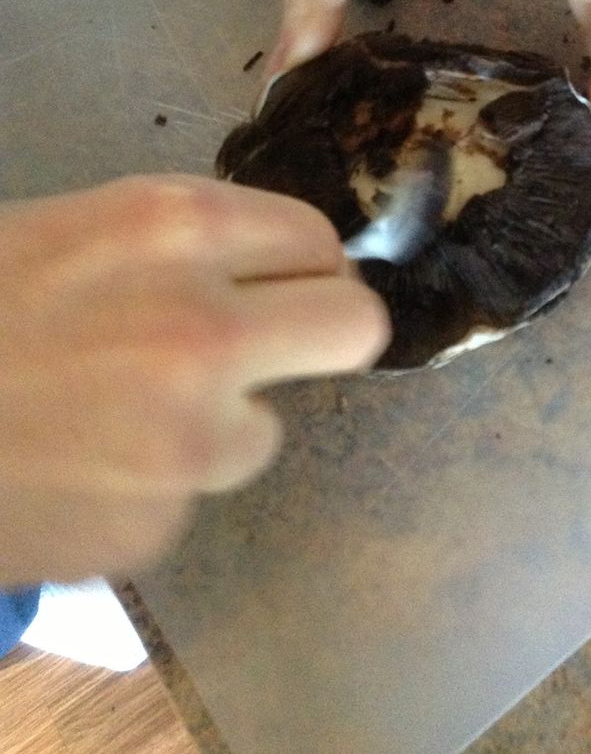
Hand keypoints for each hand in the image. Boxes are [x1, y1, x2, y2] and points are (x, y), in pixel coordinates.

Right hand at [0, 176, 388, 583]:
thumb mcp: (71, 231)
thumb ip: (181, 247)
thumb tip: (271, 267)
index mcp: (174, 228)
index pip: (318, 239)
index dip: (298, 265)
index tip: (277, 282)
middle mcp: (204, 330)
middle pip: (355, 327)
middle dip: (322, 334)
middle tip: (274, 343)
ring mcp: (188, 440)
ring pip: (268, 430)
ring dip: (218, 423)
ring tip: (121, 415)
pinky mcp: (158, 525)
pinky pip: (192, 495)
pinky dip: (154, 484)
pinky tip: (83, 465)